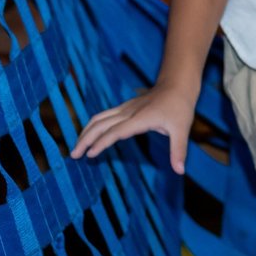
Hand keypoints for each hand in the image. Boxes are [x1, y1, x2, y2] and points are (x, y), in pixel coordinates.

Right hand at [69, 86, 194, 173]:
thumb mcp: (182, 129)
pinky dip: (93, 126)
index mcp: (140, 118)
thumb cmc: (180, 107)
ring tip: (76, 147)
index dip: (102, 142)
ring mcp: (125, 108)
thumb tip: (180, 171)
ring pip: (99, 118)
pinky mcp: (125, 107)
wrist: (177, 84)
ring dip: (86, 131)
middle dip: (85, 139)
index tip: (90, 154)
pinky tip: (89, 136)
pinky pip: (104, 116)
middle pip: (101, 124)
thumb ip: (179, 150)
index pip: (116, 131)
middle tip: (73, 155)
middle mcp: (129, 112)